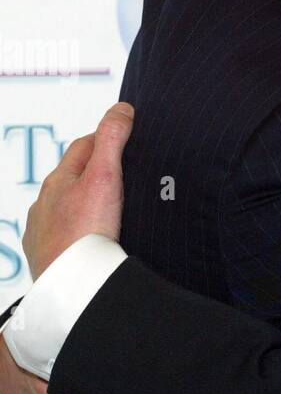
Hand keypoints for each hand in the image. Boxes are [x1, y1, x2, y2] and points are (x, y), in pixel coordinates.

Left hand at [23, 102, 133, 279]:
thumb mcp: (106, 176)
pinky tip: (89, 240)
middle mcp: (45, 203)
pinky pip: (61, 237)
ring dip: (83, 204)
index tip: (125, 137)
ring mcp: (43, 231)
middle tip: (123, 173)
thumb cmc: (85, 232)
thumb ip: (113, 140)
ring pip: (64, 208)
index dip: (106, 138)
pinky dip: (75, 232)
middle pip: (72, 178)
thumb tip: (121, 109)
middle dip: (94, 172)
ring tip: (108, 210)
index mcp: (59, 180)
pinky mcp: (47, 257)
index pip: (84, 146)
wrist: (71, 285)